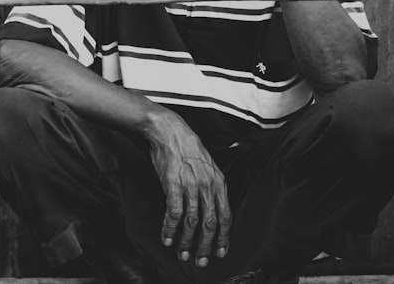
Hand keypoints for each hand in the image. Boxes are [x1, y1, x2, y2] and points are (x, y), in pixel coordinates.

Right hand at [146, 110, 230, 266]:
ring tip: (183, 254)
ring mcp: (191, 185)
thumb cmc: (187, 148)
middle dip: (206, 246)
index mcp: (219, 182)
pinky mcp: (173, 184)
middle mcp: (207, 186)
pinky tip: (167, 238)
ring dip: (187, 241)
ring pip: (192, 222)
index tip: (220, 252)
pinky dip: (170, 228)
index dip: (223, 237)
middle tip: (200, 261)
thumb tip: (213, 207)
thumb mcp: (208, 166)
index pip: (226, 216)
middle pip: (210, 224)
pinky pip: (174, 213)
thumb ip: (212, 186)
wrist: (169, 131)